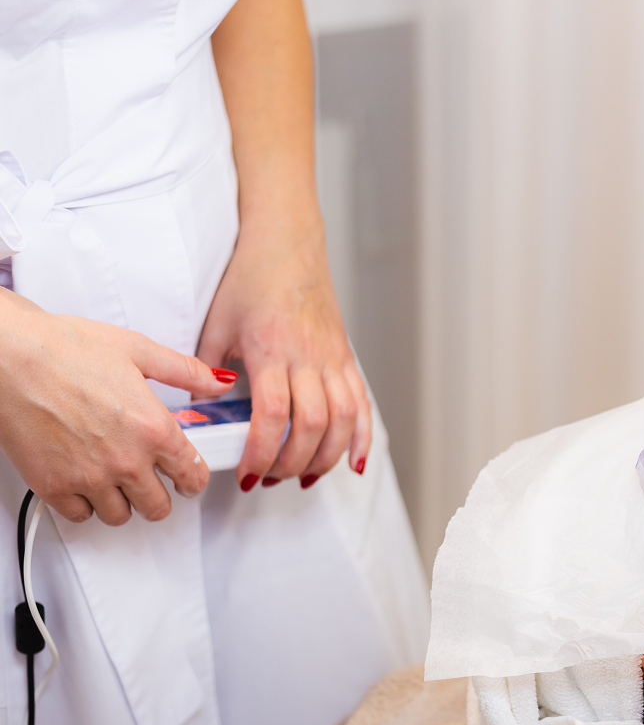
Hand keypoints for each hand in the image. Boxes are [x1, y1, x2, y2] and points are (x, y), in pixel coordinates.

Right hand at [0, 290, 237, 524]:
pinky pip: (80, 516)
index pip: (191, 475)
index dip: (193, 480)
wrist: (9, 356)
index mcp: (154, 430)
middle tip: (151, 481)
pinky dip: (85, 505)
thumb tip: (217, 382)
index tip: (187, 479)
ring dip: (122, 502)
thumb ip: (185, 372)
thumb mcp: (138, 351)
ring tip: (115, 480)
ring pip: (120, 516)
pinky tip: (84, 483)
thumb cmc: (66, 347)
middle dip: (159, 495)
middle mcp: (126, 460)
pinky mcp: (53, 487)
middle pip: (158, 506)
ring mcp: (89, 478)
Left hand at [195, 217, 369, 491]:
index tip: (248, 474)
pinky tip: (353, 462)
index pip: (272, 415)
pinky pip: (362, 405)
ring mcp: (333, 359)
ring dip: (326, 457)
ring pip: (344, 420)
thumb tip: (200, 412)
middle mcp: (309, 357)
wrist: (286, 245)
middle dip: (292, 463)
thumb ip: (206, 371)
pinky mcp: (346, 358)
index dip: (262, 452)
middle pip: (313, 426)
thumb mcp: (216, 325)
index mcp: (272, 349)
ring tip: (303, 476)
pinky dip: (361, 438)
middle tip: (270, 479)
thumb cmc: (250, 280)